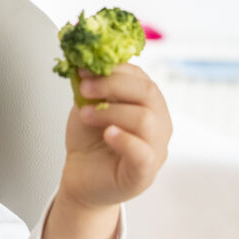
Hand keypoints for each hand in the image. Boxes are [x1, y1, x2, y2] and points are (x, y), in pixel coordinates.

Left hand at [58, 62, 172, 209]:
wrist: (80, 177)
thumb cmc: (89, 142)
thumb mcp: (86, 106)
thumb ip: (90, 87)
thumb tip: (83, 62)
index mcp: (147, 103)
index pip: (140, 77)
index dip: (113, 69)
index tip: (85, 69)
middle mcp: (158, 122)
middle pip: (147, 93)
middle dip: (112, 85)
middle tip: (84, 88)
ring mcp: (155, 148)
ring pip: (145, 119)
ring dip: (111, 111)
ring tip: (86, 114)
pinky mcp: (145, 172)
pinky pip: (143, 153)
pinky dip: (125, 140)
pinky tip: (108, 134)